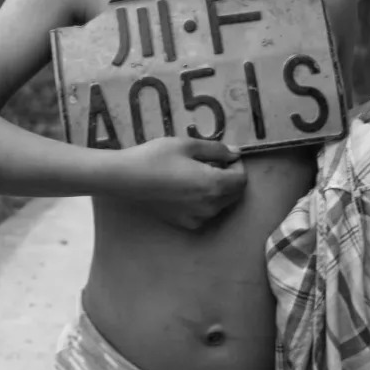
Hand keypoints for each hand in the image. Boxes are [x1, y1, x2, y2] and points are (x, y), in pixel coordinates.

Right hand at [117, 136, 246, 230]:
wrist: (127, 179)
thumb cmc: (157, 157)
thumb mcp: (188, 145)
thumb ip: (217, 150)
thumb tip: (235, 153)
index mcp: (214, 185)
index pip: (242, 180)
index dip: (237, 166)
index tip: (224, 156)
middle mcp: (210, 206)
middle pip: (234, 194)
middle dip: (230, 178)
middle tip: (211, 163)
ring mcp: (197, 218)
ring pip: (221, 204)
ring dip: (218, 190)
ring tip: (197, 174)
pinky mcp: (184, 223)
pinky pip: (205, 213)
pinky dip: (204, 201)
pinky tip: (186, 189)